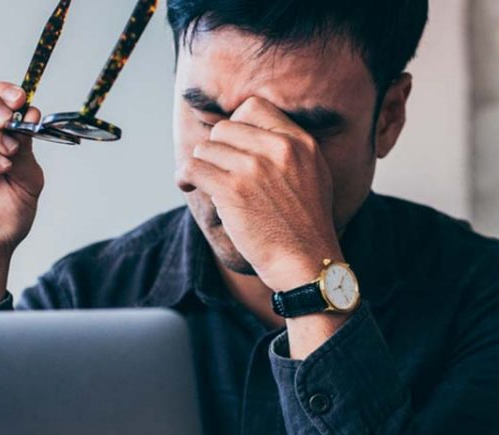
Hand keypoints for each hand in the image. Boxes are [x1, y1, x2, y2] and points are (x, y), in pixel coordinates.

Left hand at [176, 95, 341, 290]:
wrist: (306, 262)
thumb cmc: (305, 226)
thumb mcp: (314, 174)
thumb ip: (288, 150)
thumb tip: (248, 132)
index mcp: (299, 142)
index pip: (253, 107)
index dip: (236, 124)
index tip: (231, 146)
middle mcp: (278, 148)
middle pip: (224, 128)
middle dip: (215, 149)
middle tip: (216, 170)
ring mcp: (254, 168)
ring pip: (206, 148)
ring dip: (201, 166)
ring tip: (203, 183)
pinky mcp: (233, 190)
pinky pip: (193, 168)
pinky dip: (184, 176)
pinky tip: (186, 185)